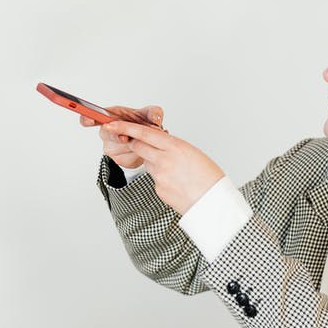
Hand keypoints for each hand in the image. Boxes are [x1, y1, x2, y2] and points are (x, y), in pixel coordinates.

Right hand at [81, 105, 163, 168]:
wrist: (148, 140)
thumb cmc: (142, 123)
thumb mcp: (150, 113)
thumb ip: (154, 112)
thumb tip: (155, 120)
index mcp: (109, 117)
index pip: (91, 117)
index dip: (87, 118)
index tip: (90, 119)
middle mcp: (106, 132)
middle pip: (108, 135)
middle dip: (121, 135)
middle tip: (127, 137)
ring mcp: (110, 148)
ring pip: (122, 147)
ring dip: (136, 144)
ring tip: (145, 139)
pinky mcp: (119, 160)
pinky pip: (130, 159)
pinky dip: (140, 154)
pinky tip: (144, 148)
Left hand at [102, 120, 224, 214]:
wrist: (214, 203)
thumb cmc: (210, 179)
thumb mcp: (194, 154)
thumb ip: (175, 148)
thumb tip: (163, 146)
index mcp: (176, 147)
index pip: (144, 133)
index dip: (126, 128)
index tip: (113, 124)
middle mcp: (165, 160)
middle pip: (138, 147)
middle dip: (136, 144)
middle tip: (139, 142)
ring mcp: (160, 176)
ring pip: (148, 164)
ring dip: (155, 163)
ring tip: (176, 171)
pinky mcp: (159, 190)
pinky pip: (155, 180)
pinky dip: (163, 179)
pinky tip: (177, 184)